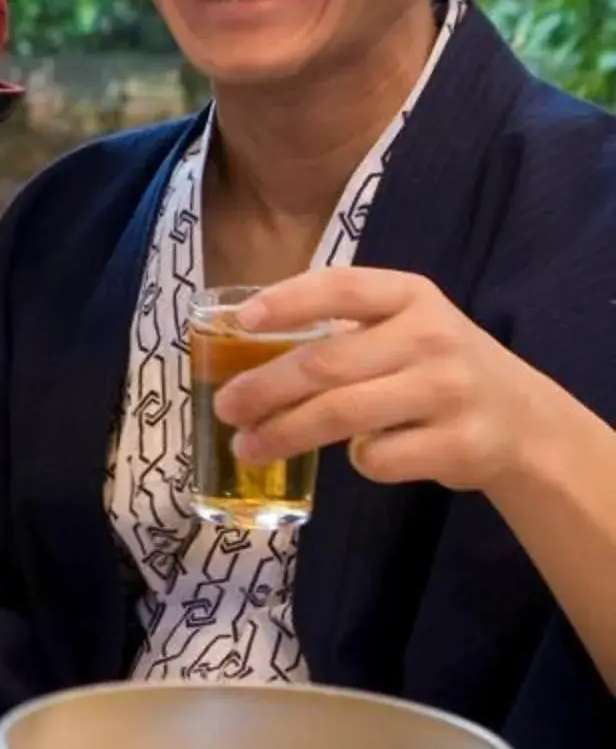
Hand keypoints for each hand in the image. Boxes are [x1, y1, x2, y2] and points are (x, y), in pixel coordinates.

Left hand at [213, 267, 553, 494]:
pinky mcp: (459, 444)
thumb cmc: (437, 368)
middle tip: (225, 407)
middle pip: (327, 363)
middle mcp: (432, 336)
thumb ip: (346, 329)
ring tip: (247, 447)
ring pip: (342, 414)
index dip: (288, 301)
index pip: (342, 286)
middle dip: (264, 389)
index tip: (242, 321)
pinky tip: (362, 455)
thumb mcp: (406, 327)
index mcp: (412, 295)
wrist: (523, 421)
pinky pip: (378, 458)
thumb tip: (243, 351)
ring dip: (284, 433)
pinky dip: (356, 461)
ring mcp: (448, 390)